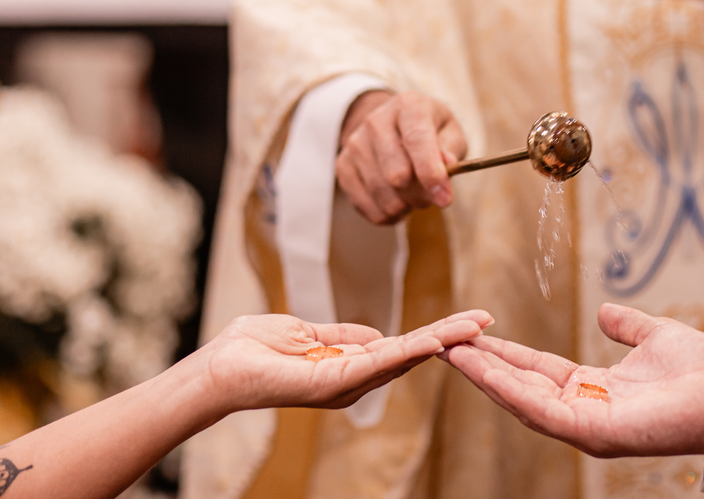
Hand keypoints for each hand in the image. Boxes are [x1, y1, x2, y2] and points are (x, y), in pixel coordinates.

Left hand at [201, 309, 492, 416]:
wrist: (218, 367)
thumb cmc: (251, 349)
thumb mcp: (305, 332)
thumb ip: (342, 334)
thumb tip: (378, 334)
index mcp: (349, 365)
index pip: (401, 346)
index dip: (434, 332)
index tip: (466, 319)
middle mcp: (353, 380)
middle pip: (411, 354)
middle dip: (449, 336)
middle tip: (485, 320)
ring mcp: (346, 384)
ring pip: (403, 358)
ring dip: (438, 340)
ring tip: (471, 326)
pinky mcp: (334, 384)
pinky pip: (379, 363)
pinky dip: (409, 349)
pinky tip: (434, 338)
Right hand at [336, 90, 467, 223]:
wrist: (391, 124)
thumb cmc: (429, 131)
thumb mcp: (449, 131)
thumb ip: (452, 149)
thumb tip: (446, 166)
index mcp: (409, 106)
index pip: (417, 140)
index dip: (431, 173)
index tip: (444, 199)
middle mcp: (376, 121)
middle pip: (397, 175)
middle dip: (420, 196)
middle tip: (431, 196)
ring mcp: (355, 143)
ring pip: (381, 194)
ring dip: (404, 207)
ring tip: (413, 197)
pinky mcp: (343, 166)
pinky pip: (365, 206)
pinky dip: (386, 214)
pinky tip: (396, 202)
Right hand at [442, 303, 703, 457]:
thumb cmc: (698, 371)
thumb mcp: (653, 336)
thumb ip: (627, 325)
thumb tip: (606, 312)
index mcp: (593, 390)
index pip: (536, 371)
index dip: (503, 354)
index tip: (471, 335)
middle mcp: (582, 411)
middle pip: (519, 387)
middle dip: (480, 365)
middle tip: (442, 342)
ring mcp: (584, 425)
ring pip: (520, 400)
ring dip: (483, 376)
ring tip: (450, 351)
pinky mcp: (590, 431)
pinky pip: (540, 409)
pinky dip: (507, 388)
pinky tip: (483, 368)